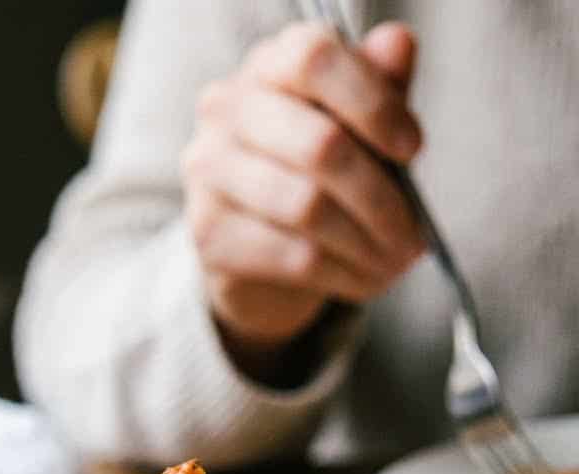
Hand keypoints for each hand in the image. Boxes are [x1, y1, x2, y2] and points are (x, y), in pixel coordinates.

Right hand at [181, 21, 425, 373]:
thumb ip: (380, 87)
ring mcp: (210, 171)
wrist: (262, 256)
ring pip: (307, 208)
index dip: (372, 103)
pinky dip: (342, 274)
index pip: (315, 59)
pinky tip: (364, 280)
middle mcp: (227, 107)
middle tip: (414, 235)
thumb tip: (398, 44)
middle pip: (318, 145)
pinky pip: (292, 257)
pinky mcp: (209, 233)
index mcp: (271, 65)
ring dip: (366, 245)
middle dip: (380, 198)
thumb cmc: (318, 177)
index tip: (413, 148)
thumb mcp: (357, 127)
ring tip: (396, 262)